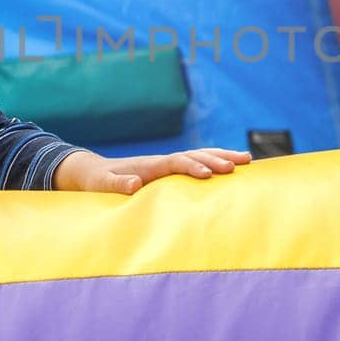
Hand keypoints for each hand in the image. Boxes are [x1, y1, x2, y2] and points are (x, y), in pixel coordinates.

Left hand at [52, 148, 251, 194]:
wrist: (93, 172)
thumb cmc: (97, 182)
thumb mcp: (101, 185)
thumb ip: (117, 184)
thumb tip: (136, 183)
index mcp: (149, 166)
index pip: (176, 162)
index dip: (193, 166)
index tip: (210, 174)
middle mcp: (161, 161)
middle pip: (195, 154)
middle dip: (217, 158)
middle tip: (240, 164)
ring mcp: (166, 164)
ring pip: (199, 155)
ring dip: (221, 156)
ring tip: (247, 159)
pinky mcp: (169, 170)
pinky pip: (196, 163)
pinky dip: (214, 161)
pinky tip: (231, 167)